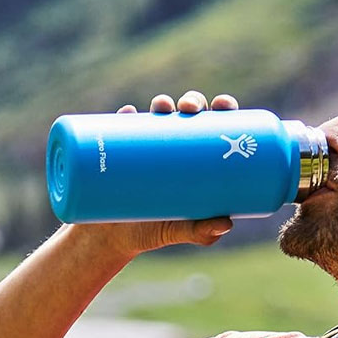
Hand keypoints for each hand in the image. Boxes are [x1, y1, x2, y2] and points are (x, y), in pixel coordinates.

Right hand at [77, 91, 239, 256]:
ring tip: (162, 108)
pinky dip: (125, 116)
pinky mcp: (118, 150)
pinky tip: (128, 113)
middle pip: (188, 112)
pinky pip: (121, 125)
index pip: (215, 123)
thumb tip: (225, 224)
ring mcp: (146, 144)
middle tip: (189, 109)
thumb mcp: (179, 231)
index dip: (223, 106)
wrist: (113, 237)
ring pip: (157, 113)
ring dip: (162, 102)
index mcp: (197, 155)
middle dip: (192, 101)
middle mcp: (173, 143)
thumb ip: (201, 232)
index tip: (224, 105)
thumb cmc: (155, 228)